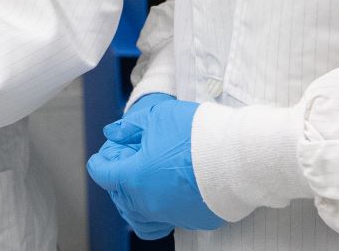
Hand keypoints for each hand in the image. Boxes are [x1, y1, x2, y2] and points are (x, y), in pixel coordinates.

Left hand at [87, 96, 223, 236]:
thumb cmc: (196, 134)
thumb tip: (112, 133)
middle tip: (125, 162)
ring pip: (141, 216)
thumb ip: (130, 127)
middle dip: (117, 180)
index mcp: (134, 178)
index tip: (102, 157)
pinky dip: (161, 206)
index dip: (100, 162)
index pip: (104, 175)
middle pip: (121, 198)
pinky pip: (168, 218)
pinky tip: (168, 189)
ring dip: (136, 199)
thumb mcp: (157, 117)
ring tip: (143, 181)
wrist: (238, 156)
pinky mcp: (193, 220)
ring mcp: (172, 215)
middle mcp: (149, 203)